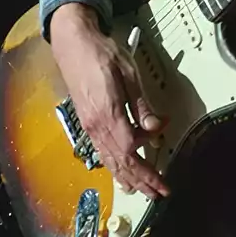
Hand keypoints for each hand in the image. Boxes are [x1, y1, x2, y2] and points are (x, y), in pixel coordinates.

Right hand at [47, 4, 169, 198]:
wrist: (73, 42)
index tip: (163, 183)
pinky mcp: (86, 121)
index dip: (148, 171)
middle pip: (120, 163)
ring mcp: (89, 125)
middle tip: (158, 194)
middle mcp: (96, 125)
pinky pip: (101, 151)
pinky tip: (120, 171)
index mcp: (108, 114)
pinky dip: (114, 165)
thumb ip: (141, 104)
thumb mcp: (129, 73)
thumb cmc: (101, 53)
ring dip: (127, 178)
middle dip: (140, 182)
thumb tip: (155, 128)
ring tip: (142, 190)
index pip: (131, 153)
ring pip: (109, 160)